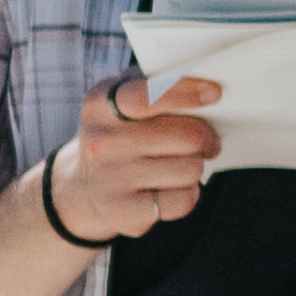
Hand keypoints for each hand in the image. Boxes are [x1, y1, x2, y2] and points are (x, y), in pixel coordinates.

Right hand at [40, 69, 220, 247]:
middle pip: (188, 136)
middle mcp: (101, 141)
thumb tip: (206, 85)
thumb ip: (154, 84)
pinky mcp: (123, 211)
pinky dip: (188, 193)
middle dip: (207, 138)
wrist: (81, 188)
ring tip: (180, 164)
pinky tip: (172, 187)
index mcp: (100, 104)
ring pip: (191, 168)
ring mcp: (111, 177)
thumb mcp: (119, 100)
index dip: (187, 93)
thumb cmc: (117, 135)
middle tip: (207, 142)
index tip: (214, 94)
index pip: (149, 95)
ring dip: (196, 167)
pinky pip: (184, 199)